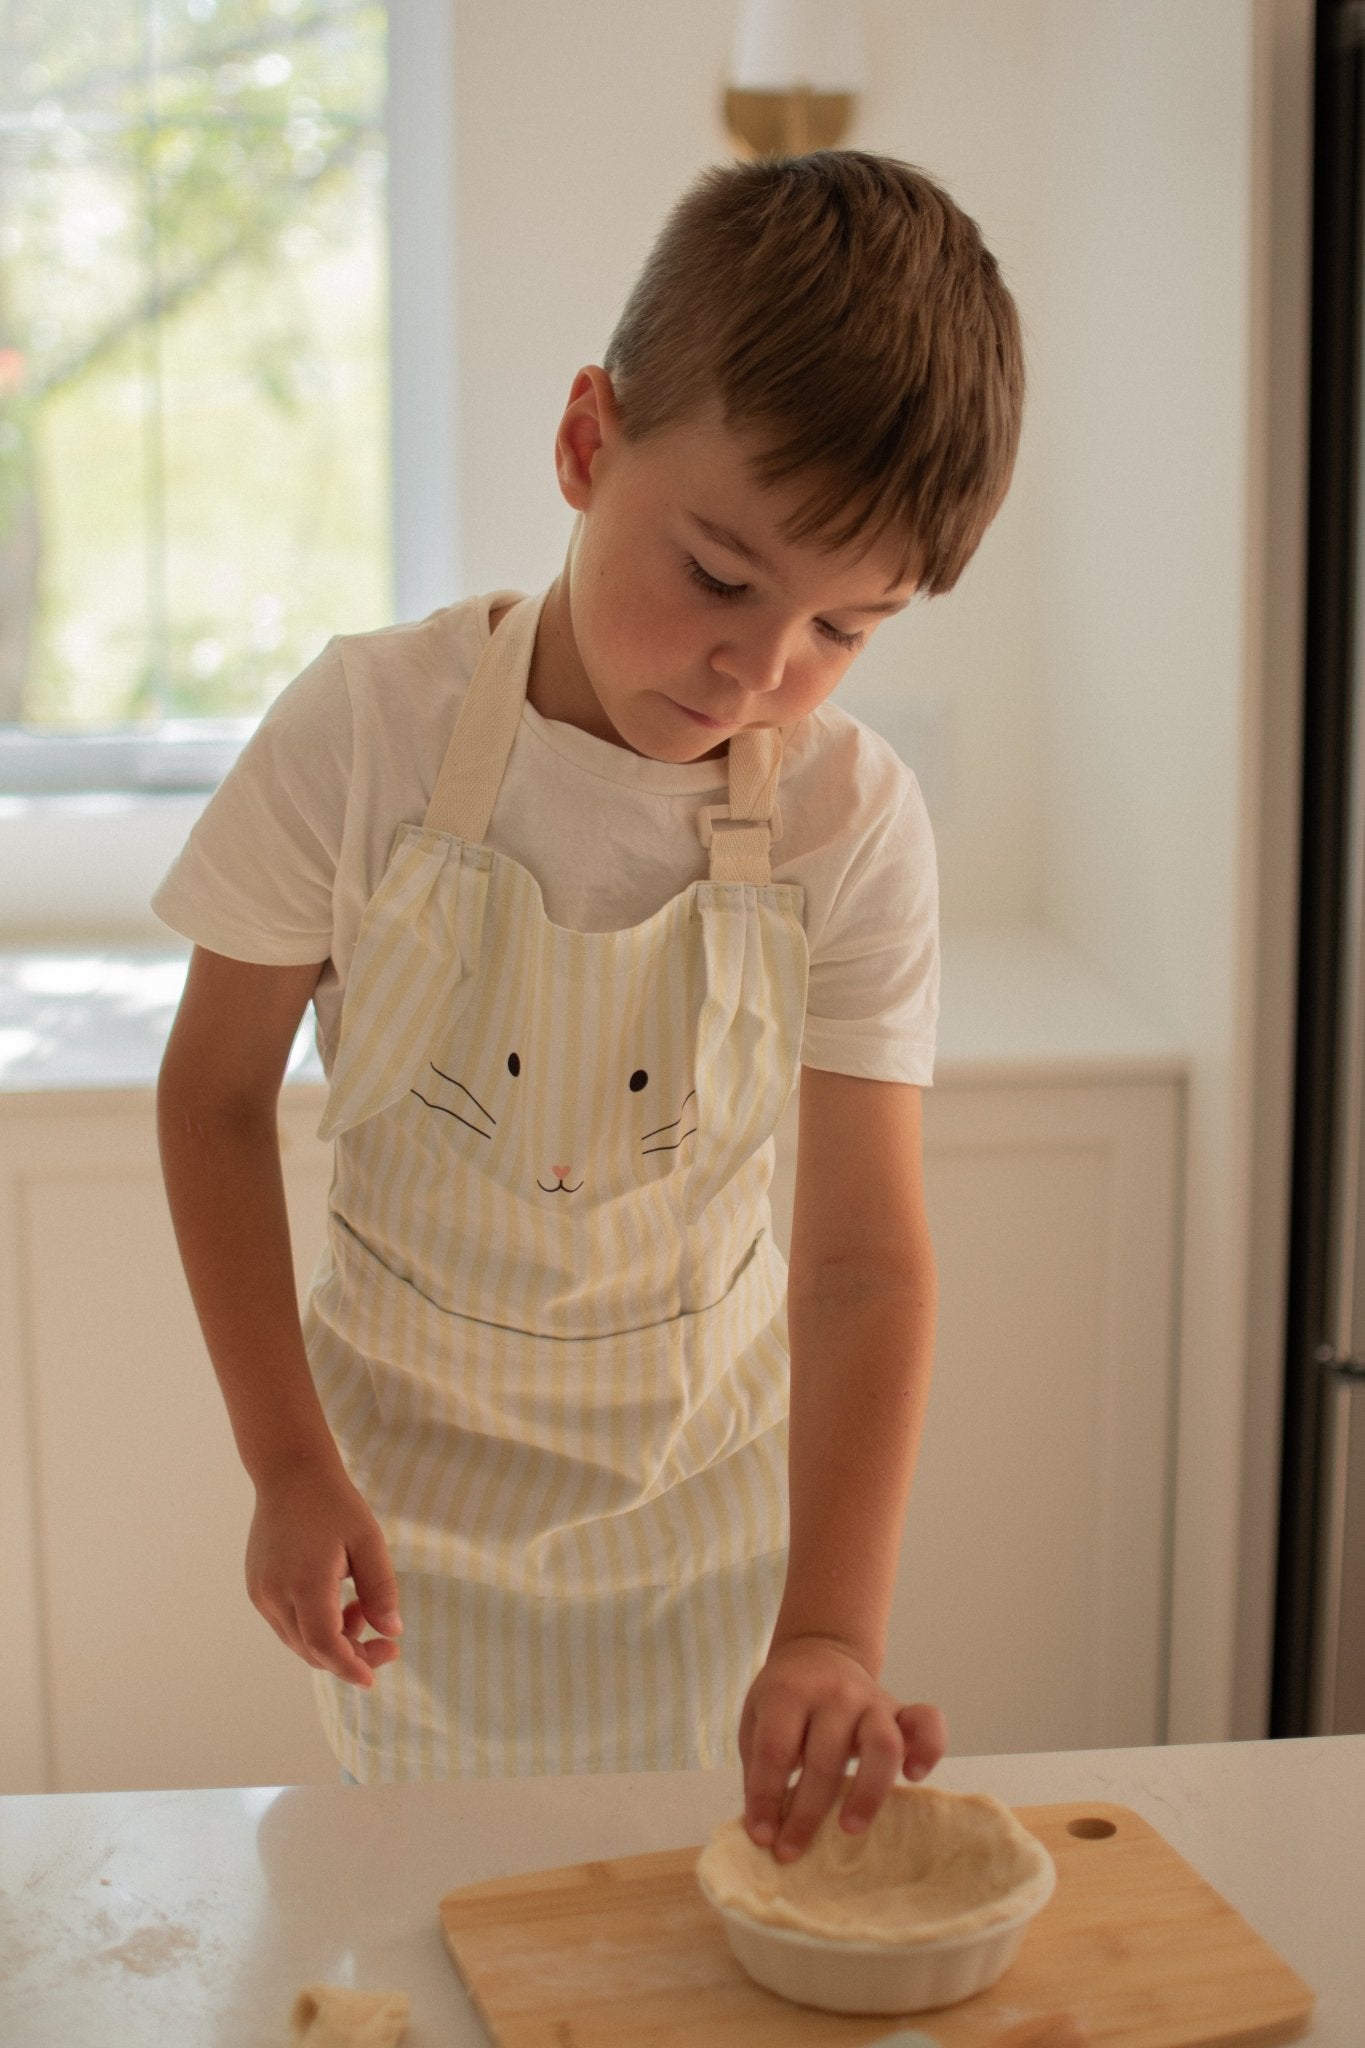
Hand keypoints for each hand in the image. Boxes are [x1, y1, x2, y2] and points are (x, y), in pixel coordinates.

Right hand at [245, 1459, 402, 1687]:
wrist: (290, 1474)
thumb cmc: (334, 1504)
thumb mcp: (368, 1542)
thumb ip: (381, 1589)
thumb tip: (392, 1632)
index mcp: (304, 1582)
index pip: (324, 1645)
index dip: (350, 1666)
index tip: (374, 1678)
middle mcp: (274, 1594)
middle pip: (311, 1650)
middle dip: (349, 1655)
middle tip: (385, 1641)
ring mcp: (260, 1593)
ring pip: (298, 1641)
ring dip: (332, 1640)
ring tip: (360, 1608)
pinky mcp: (256, 1588)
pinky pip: (287, 1624)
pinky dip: (314, 1627)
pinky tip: (338, 1600)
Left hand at [738, 1634, 945, 1861]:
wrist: (819, 1650)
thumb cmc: (785, 1698)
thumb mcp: (756, 1719)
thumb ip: (760, 1767)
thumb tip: (766, 1830)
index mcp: (789, 1692)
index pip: (776, 1751)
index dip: (766, 1797)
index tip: (762, 1837)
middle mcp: (834, 1693)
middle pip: (824, 1758)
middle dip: (806, 1813)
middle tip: (792, 1852)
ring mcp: (872, 1698)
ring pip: (882, 1745)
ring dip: (867, 1793)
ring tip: (849, 1827)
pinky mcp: (901, 1707)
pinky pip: (928, 1723)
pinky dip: (929, 1749)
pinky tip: (914, 1777)